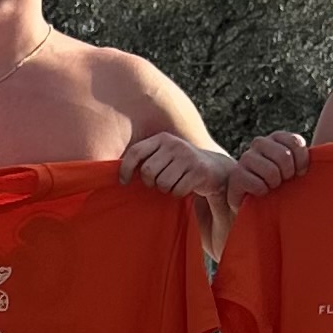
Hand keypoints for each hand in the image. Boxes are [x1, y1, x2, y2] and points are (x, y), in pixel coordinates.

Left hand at [119, 133, 236, 198]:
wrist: (214, 168)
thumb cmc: (180, 165)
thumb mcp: (163, 155)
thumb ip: (145, 159)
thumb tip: (117, 173)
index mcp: (162, 138)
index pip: (136, 152)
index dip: (125, 169)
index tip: (123, 182)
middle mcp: (174, 144)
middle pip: (148, 172)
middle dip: (150, 183)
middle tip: (158, 184)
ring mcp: (188, 156)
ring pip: (162, 183)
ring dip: (165, 189)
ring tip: (173, 183)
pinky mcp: (199, 171)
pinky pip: (177, 190)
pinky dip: (178, 193)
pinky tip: (184, 186)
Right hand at [225, 132, 310, 206]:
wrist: (254, 200)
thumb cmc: (281, 184)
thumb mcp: (295, 168)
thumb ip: (304, 158)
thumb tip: (330, 154)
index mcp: (277, 138)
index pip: (295, 142)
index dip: (302, 161)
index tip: (300, 173)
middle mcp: (260, 143)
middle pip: (284, 156)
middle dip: (288, 174)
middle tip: (284, 181)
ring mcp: (245, 158)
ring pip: (271, 171)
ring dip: (274, 184)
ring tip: (271, 187)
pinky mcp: (236, 175)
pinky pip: (257, 184)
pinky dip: (262, 192)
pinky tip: (260, 193)